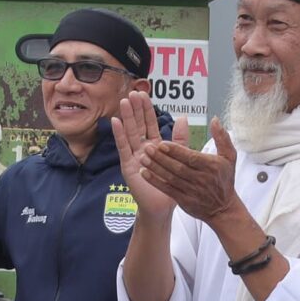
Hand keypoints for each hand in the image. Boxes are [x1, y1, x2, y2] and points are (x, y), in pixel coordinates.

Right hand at [109, 92, 173, 218]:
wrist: (161, 207)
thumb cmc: (170, 186)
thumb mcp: (179, 159)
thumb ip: (180, 139)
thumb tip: (183, 117)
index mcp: (155, 146)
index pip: (150, 124)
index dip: (147, 109)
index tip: (143, 94)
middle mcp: (142, 149)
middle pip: (138, 125)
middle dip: (135, 109)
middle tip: (132, 93)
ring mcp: (134, 156)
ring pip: (130, 133)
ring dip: (127, 117)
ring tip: (124, 101)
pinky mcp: (128, 165)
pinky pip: (123, 147)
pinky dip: (119, 134)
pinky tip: (116, 121)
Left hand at [135, 120, 242, 223]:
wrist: (223, 209)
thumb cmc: (224, 179)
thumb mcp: (229, 157)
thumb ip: (222, 137)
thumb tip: (214, 119)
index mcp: (211, 166)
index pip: (190, 158)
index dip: (176, 151)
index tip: (161, 143)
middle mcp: (201, 179)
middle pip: (178, 167)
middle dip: (161, 158)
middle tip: (146, 147)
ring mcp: (192, 191)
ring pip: (170, 178)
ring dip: (155, 168)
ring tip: (142, 158)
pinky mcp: (184, 201)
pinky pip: (167, 189)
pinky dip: (155, 181)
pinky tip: (143, 173)